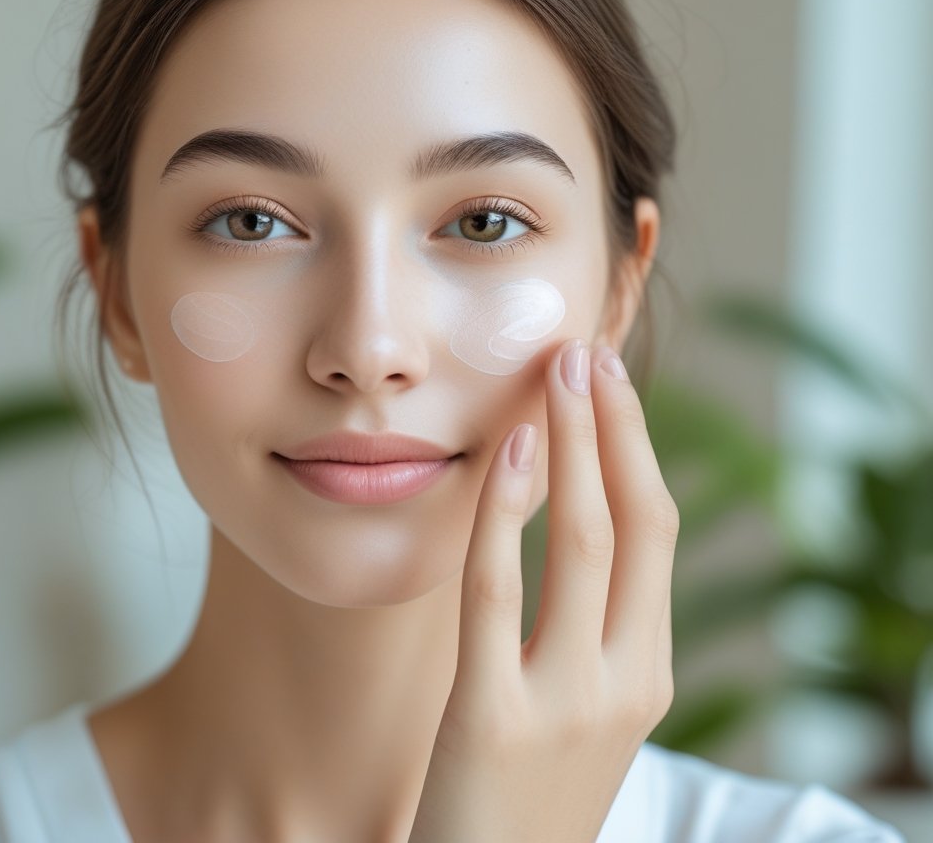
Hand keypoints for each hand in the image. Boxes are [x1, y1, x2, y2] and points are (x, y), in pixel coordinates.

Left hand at [408, 339, 678, 842]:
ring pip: (585, 546)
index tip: (608, 382)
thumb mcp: (577, 713)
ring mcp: (565, 702)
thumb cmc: (523, 797)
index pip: (656, 535)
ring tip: (555, 374)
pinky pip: (499, 594)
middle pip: (638, 524)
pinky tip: (505, 453)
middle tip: (586, 351)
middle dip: (615, 428)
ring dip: (574, 447)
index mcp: (644, 674)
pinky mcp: (493, 719)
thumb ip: (583, 633)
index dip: (635, 448)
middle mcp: (624, 682)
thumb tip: (562, 531)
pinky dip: (505, 515)